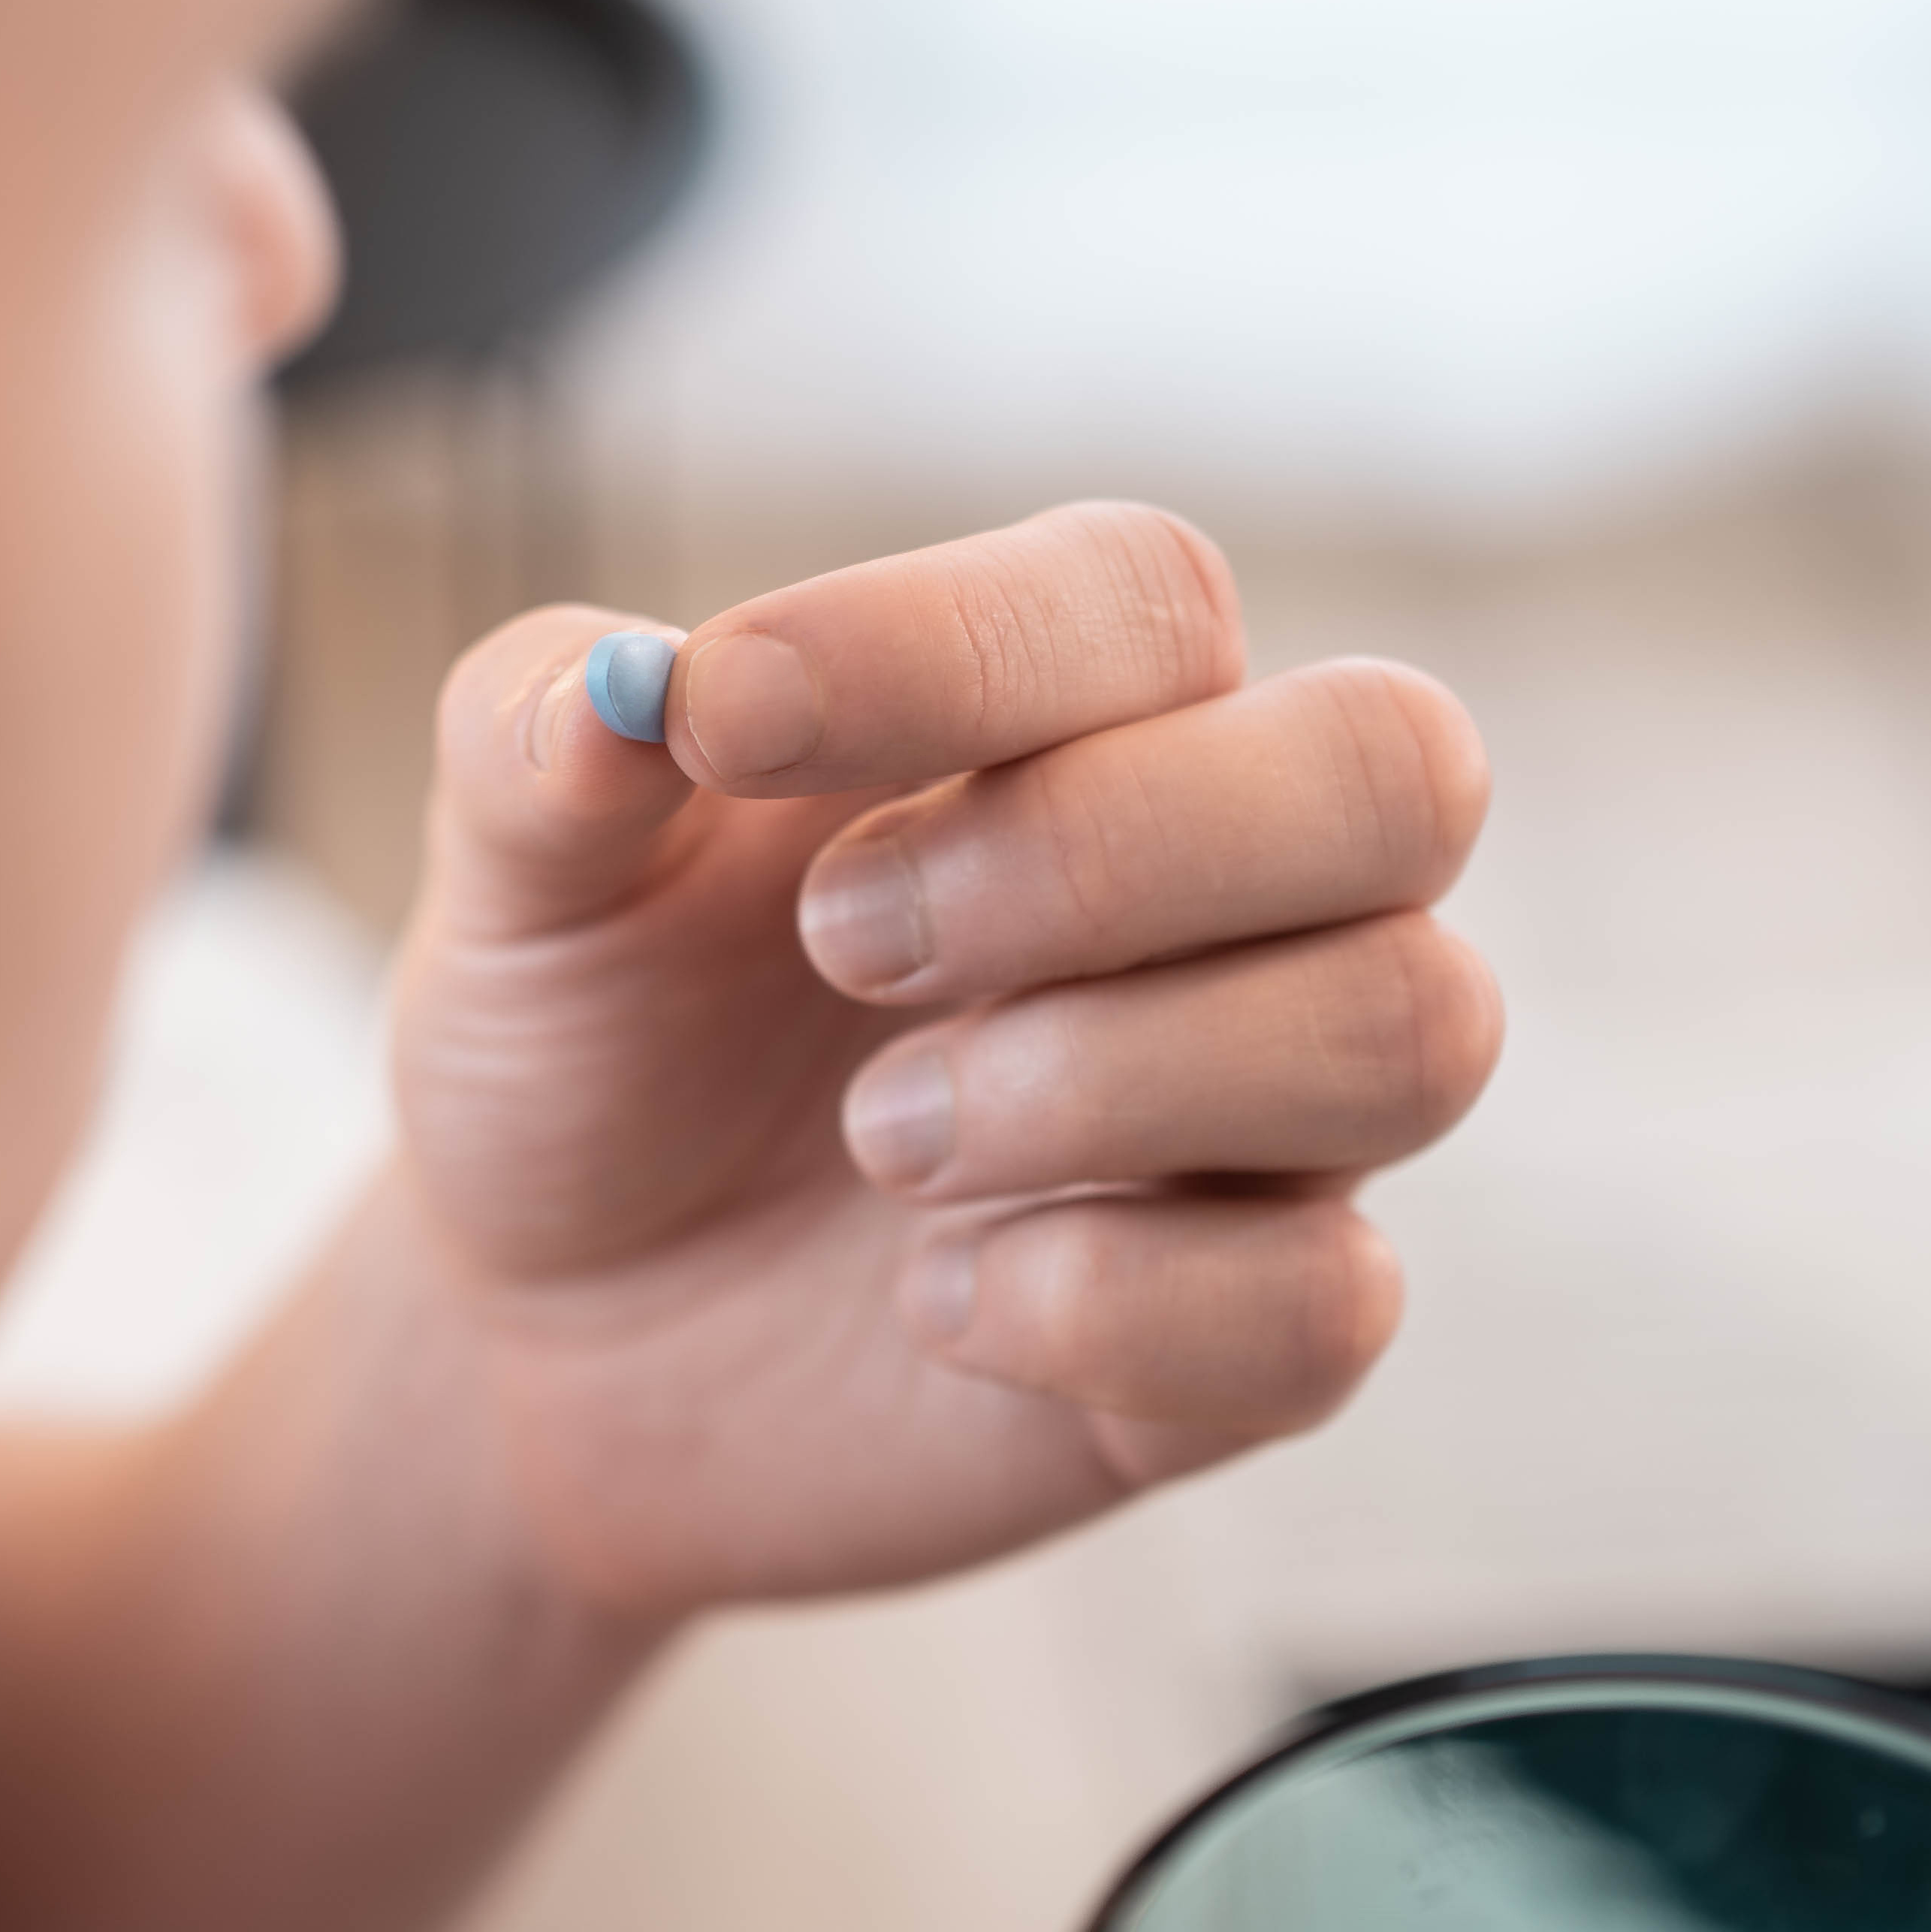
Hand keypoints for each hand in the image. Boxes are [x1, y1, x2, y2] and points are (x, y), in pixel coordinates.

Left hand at [393, 504, 1498, 1623]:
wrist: (554, 1333)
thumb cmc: (592, 1046)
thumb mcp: (520, 881)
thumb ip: (546, 745)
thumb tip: (626, 696)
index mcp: (1075, 715)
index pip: (1146, 594)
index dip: (952, 641)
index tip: (721, 718)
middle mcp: (1236, 891)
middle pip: (1396, 770)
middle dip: (1101, 854)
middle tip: (843, 947)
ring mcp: (1271, 1120)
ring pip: (1410, 1027)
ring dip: (1105, 1080)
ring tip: (881, 1140)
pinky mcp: (1255, 1336)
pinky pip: (1327, 1302)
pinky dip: (1104, 1304)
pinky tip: (934, 1302)